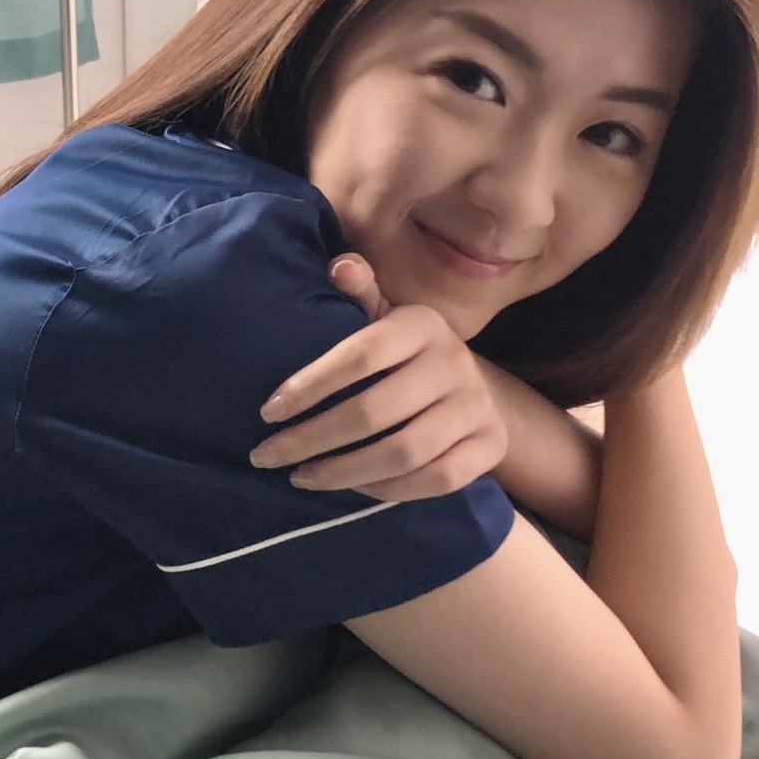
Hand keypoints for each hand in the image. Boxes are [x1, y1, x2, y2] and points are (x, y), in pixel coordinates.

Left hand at [249, 253, 509, 499]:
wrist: (472, 389)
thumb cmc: (406, 354)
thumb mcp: (384, 319)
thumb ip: (360, 293)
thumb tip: (341, 268)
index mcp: (423, 324)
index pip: (361, 355)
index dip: (311, 385)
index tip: (268, 412)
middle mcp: (456, 362)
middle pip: (374, 412)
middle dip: (312, 439)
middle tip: (267, 456)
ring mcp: (478, 407)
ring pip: (403, 453)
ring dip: (342, 472)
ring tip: (300, 478)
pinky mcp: (491, 446)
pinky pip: (436, 479)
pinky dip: (388, 490)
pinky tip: (350, 489)